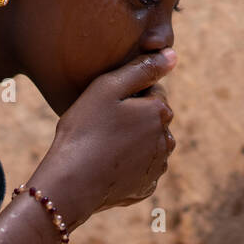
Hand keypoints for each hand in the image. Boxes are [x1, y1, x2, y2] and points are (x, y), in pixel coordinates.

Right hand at [32, 48, 177, 227]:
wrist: (71, 183)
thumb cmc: (85, 130)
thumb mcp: (108, 88)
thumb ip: (142, 68)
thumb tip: (172, 55)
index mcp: (160, 112)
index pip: (153, 92)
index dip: (127, 95)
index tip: (106, 104)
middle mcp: (166, 140)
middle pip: (152, 119)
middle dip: (134, 118)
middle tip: (101, 125)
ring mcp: (157, 167)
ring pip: (148, 145)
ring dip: (133, 142)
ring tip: (103, 146)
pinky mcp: (146, 188)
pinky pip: (140, 170)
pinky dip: (127, 167)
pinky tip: (106, 165)